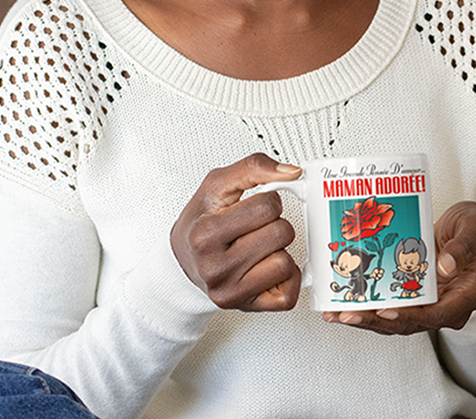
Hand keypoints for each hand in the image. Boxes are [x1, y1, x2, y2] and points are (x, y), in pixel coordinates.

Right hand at [170, 153, 303, 311]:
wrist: (182, 261)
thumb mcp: (216, 184)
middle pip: (281, 233)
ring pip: (286, 262)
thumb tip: (292, 172)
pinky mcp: (247, 308)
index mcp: (205, 234)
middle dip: (275, 223)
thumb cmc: (201, 221)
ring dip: (279, 250)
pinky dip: (286, 277)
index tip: (253, 206)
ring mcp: (230, 292)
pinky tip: (268, 267)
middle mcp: (215, 268)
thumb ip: (253, 168)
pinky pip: (289, 294)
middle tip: (255, 227)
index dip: (268, 200)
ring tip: (258, 247)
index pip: (267, 206)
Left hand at [322, 200, 475, 334]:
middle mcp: (448, 306)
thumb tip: (445, 266)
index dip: (410, 315)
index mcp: (468, 294)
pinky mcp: (416, 298)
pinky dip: (369, 308)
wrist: (469, 230)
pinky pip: (392, 307)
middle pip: (410, 323)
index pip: (438, 314)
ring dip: (367, 319)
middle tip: (348, 314)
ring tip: (337, 313)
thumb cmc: (475, 229)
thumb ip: (462, 246)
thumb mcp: (475, 228)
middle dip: (376, 321)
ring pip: (397, 320)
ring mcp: (431, 305)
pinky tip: (344, 302)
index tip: (386, 311)